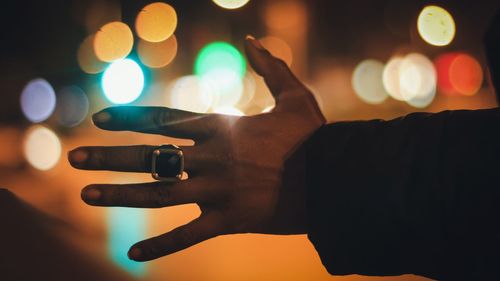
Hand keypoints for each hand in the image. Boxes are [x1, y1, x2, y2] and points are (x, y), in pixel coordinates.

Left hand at [68, 36, 325, 261]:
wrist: (332, 179)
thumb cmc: (312, 137)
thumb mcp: (294, 96)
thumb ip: (270, 67)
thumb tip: (251, 39)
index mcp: (221, 128)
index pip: (164, 119)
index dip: (129, 117)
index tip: (99, 119)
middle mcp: (211, 158)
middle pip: (150, 156)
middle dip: (109, 156)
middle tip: (73, 157)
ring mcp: (217, 191)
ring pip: (158, 194)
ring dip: (119, 194)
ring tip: (85, 193)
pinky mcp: (229, 220)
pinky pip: (188, 235)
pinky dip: (161, 247)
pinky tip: (132, 256)